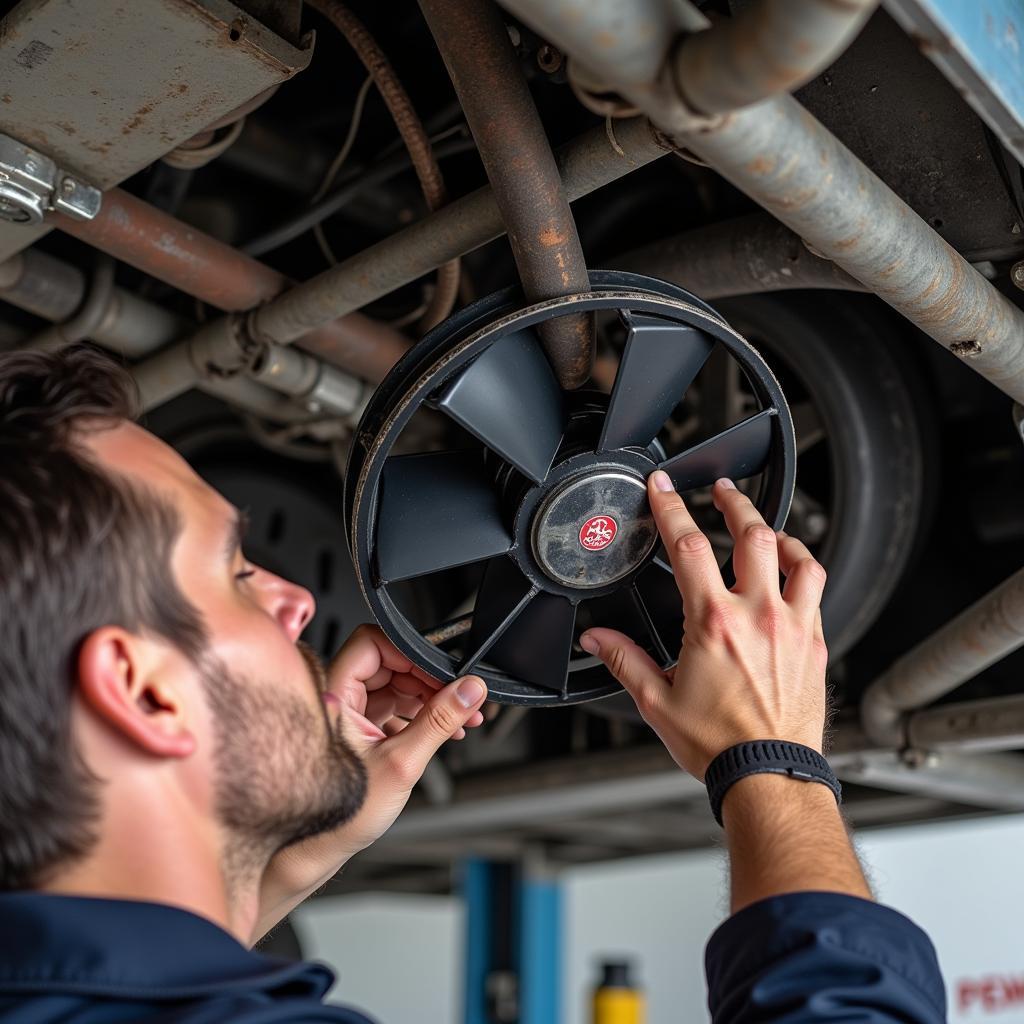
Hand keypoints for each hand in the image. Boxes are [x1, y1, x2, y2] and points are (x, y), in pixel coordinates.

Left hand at [321, 623, 486, 853]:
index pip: (373, 645)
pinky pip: (395, 707)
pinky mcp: (361, 729)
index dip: (411, 653)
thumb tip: (468, 691)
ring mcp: (351, 713)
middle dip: (429, 679)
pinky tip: (442, 731)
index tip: (441, 670)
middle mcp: (341, 698)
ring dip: (430, 698)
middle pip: (390, 664)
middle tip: (460, 695)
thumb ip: (438, 721)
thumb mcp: (402, 762)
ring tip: (459, 718)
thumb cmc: (341, 812)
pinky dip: (421, 714)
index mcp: (337, 694)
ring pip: (396, 686)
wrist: (320, 847)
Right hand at [580, 473, 828, 779]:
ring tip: (765, 527)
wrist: (768, 775)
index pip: (688, 543)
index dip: (671, 506)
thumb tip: (596, 638)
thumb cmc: (719, 744)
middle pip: (753, 534)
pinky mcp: (815, 644)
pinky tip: (793, 573)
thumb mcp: (656, 700)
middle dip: (735, 502)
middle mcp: (758, 616)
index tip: (663, 487)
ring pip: (798, 557)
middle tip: (722, 489)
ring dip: (779, 533)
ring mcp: (793, 627)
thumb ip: (623, 659)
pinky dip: (803, 570)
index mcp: (713, 623)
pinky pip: (817, 591)